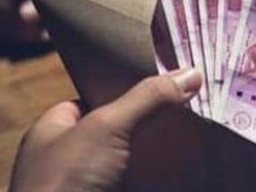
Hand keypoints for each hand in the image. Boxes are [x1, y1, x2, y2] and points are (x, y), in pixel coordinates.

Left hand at [10, 69, 202, 191]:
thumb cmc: (68, 178)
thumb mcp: (106, 126)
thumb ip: (146, 98)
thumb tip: (192, 73)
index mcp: (56, 129)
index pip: (96, 97)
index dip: (128, 86)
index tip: (163, 78)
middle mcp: (72, 157)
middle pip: (121, 128)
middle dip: (153, 119)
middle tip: (189, 102)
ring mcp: (94, 183)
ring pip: (136, 158)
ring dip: (163, 151)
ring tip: (199, 129)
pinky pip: (145, 180)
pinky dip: (165, 176)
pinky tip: (192, 165)